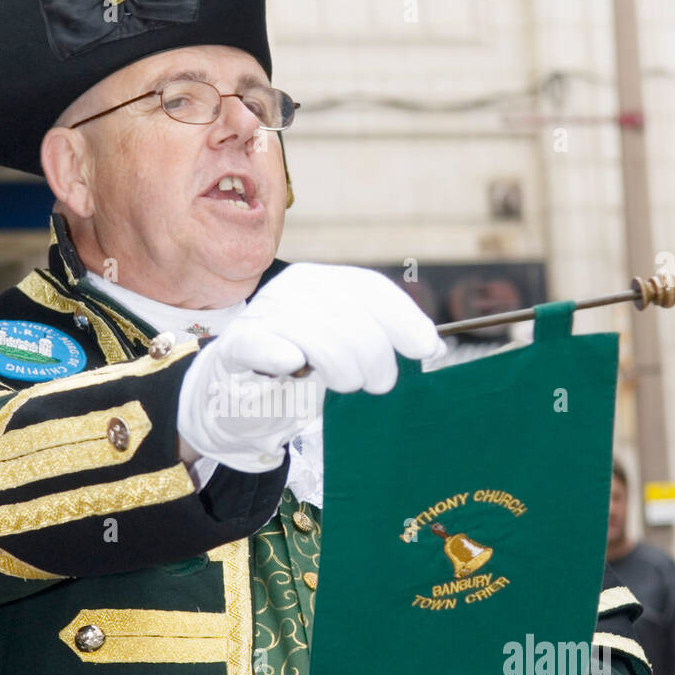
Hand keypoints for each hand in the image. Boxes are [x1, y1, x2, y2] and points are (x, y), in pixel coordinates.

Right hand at [176, 263, 444, 471]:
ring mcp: (262, 315)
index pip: (367, 287)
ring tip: (347, 386)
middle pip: (347, 313)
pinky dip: (278, 352)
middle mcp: (291, 288)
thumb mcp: (346, 348)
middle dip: (375, 354)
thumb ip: (385, 340)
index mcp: (321, 281)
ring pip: (314, 333)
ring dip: (341, 368)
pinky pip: (259, 343)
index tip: (426, 349)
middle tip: (380, 383)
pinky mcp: (237, 346)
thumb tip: (436, 346)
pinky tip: (294, 364)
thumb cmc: (302, 369)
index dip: (402, 317)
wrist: (239, 393)